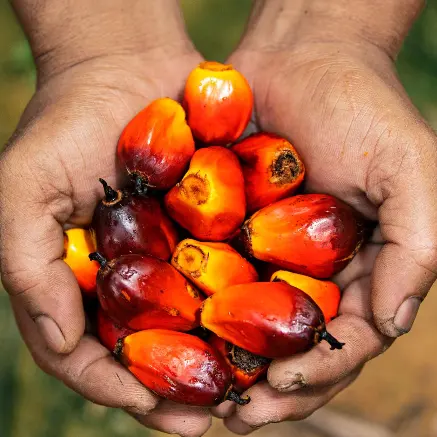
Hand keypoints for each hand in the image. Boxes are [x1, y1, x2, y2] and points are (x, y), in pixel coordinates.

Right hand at [0, 2, 213, 433]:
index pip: (90, 353)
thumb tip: (61, 343)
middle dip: (178, 390)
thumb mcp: (25, 188)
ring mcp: (173, 254)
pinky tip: (274, 326)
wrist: (126, 65)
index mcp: (81, 281)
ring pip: (196, 322)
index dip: (115, 385)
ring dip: (220, 360)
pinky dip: (249, 303)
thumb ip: (26, 265)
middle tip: (213, 419)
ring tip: (251, 390)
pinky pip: (231, 273)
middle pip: (152, 351)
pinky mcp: (210, 227)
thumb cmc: (68, 122)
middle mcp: (129, 277)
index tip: (150, 405)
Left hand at [214, 0, 436, 432]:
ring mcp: (271, 251)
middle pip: (295, 344)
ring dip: (230, 363)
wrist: (301, 58)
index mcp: (364, 267)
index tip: (279, 389)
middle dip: (270, 385)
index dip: (318, 370)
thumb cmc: (362, 107)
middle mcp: (317, 270)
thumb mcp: (411, 170)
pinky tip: (177, 336)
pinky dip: (200, 310)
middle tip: (234, 416)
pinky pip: (216, 277)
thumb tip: (395, 323)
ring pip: (251, 324)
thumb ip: (418, 246)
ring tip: (201, 396)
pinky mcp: (232, 227)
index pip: (346, 338)